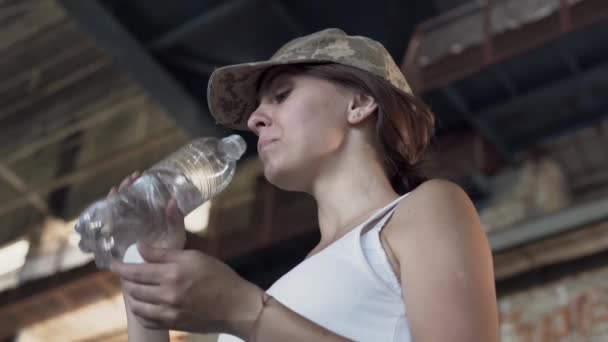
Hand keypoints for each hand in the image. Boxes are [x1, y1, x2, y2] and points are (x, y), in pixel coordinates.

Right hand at [109, 171, 185, 249]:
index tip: (140, 174)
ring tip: (119, 188)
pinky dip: (106, 212)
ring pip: (116, 207)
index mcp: (151, 215)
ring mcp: (125, 227)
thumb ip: (176, 220)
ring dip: (116, 196)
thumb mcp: (176, 235)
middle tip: (131, 178)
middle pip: (128, 198)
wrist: (156, 273)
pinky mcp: (115, 238)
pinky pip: (108, 222)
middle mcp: (136, 218)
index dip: (139, 184)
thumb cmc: (169, 253)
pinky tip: (108, 204)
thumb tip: (172, 200)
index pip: (142, 195)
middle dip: (127, 187)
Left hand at [110, 243, 264, 336]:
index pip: (137, 271)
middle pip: (134, 288)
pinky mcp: (173, 324)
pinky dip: (141, 312)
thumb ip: (165, 254)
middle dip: (126, 281)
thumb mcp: (194, 257)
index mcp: (172, 274)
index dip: (121, 267)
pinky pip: (147, 321)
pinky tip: (144, 305)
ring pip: (138, 305)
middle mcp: (167, 294)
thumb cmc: (219, 276)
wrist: (235, 305)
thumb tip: (141, 248)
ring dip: (132, 296)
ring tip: (134, 289)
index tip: (112, 263)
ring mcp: (169, 312)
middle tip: (126, 274)